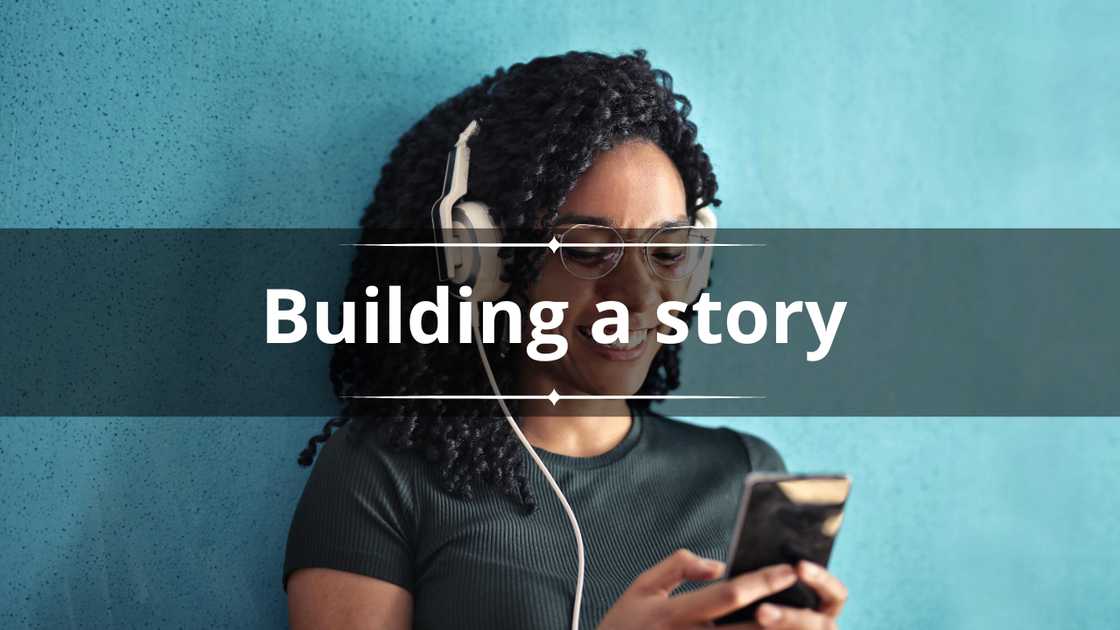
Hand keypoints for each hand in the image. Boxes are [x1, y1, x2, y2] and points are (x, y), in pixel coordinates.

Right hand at [595, 550, 846, 629]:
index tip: (788, 569)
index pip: (728, 594)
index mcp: (676, 614)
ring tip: (805, 619)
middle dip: (784, 614)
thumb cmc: (623, 625)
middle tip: (814, 599)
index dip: (762, 582)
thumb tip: (717, 564)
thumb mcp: (641, 587)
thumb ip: (678, 568)